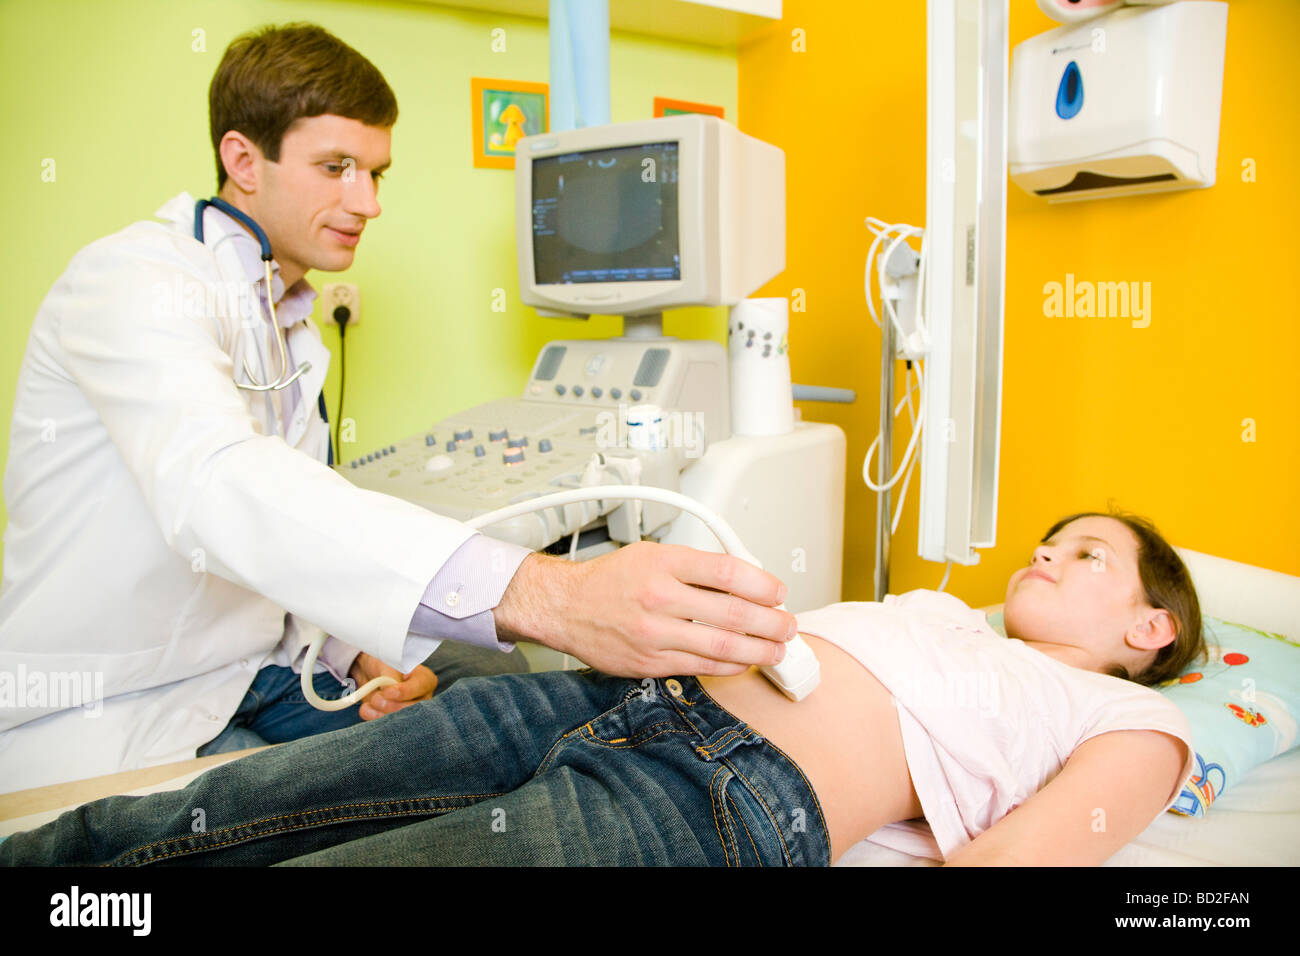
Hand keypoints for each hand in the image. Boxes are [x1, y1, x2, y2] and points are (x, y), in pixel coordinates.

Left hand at [348, 653, 437, 720]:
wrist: (370, 672)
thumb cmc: (384, 664)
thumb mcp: (387, 664)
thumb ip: (390, 677)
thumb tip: (388, 691)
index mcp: (424, 679)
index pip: (420, 687)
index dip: (405, 692)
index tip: (388, 692)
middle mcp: (421, 698)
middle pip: (413, 708)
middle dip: (392, 706)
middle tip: (377, 698)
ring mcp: (409, 711)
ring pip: (400, 720)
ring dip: (380, 713)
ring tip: (371, 700)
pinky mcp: (395, 720)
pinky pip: (387, 726)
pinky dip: (373, 718)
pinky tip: (367, 708)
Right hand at [492, 541, 796, 677]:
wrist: (566, 607)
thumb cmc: (610, 580)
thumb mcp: (653, 554)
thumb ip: (696, 566)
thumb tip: (744, 579)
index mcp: (664, 563)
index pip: (728, 572)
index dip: (762, 584)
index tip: (778, 592)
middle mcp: (660, 597)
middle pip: (733, 613)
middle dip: (770, 622)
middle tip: (787, 624)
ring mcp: (655, 633)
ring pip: (722, 646)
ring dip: (759, 650)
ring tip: (777, 648)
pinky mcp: (651, 662)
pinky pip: (702, 667)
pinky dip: (730, 666)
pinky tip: (744, 662)